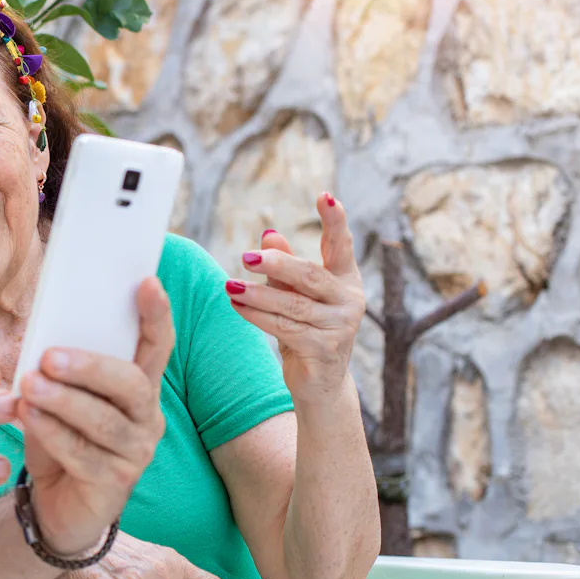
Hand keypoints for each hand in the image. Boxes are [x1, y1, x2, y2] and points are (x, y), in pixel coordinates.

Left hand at [16, 277, 172, 555]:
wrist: (54, 502)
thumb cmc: (58, 436)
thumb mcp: (58, 395)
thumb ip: (60, 366)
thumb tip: (42, 333)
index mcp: (138, 386)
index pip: (157, 345)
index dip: (156, 314)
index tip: (146, 281)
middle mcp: (147, 417)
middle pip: (130, 383)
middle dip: (89, 366)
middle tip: (49, 355)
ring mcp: (136, 452)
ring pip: (105, 421)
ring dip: (63, 400)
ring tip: (29, 384)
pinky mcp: (116, 484)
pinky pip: (84, 455)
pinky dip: (52, 432)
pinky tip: (27, 416)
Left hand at [229, 193, 364, 398]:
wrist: (319, 383)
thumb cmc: (305, 330)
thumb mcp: (294, 294)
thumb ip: (283, 267)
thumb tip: (268, 235)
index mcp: (346, 280)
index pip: (341, 245)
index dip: (335, 220)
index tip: (325, 195)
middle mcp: (349, 301)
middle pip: (311, 275)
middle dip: (278, 264)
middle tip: (245, 257)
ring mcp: (340, 327)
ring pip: (293, 305)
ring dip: (257, 295)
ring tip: (230, 286)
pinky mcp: (324, 350)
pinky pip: (284, 328)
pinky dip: (256, 316)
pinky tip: (236, 306)